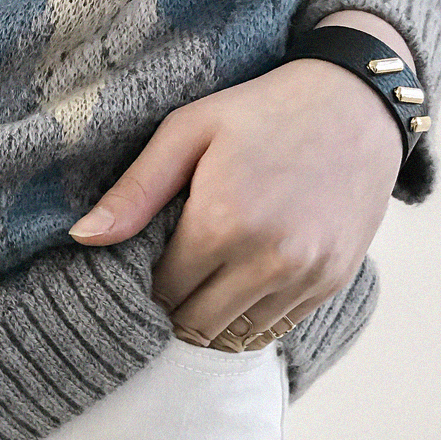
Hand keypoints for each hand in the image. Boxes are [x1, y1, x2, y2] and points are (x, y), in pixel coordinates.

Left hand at [67, 50, 404, 346]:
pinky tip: (240, 286)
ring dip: (210, 319)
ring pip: (233, 337)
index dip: (145, 283)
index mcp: (222, 222)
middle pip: (194, 323)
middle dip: (174, 308)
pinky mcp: (331, 282)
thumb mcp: (188, 131)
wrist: (358, 103)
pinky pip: (274, 330)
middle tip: (171, 277)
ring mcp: (305, 275)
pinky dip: (249, 320)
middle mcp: (267, 259)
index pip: (161, 291)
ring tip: (204, 284)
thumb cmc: (262, 111)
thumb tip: (82, 237)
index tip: (146, 263)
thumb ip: (134, 191)